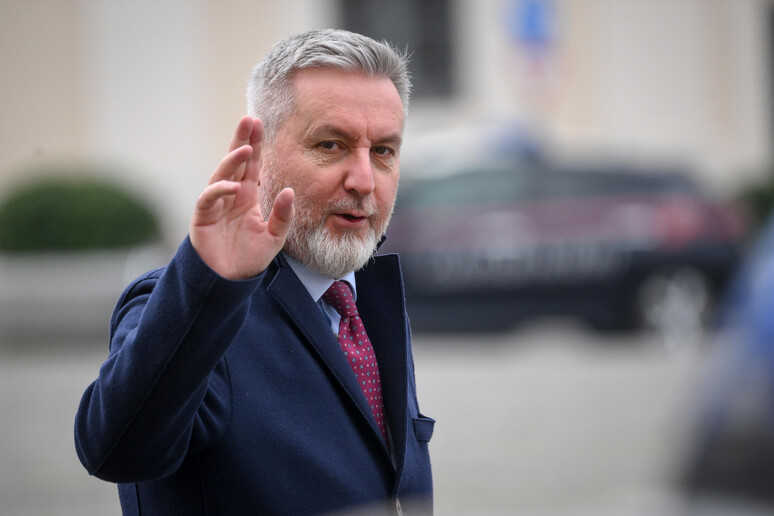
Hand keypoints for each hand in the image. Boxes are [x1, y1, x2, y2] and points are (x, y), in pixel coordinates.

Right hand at [189, 116, 293, 279]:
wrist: (229, 280)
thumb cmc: (250, 258)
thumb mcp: (274, 237)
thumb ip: (283, 216)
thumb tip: (288, 192)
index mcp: (247, 195)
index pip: (252, 164)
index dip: (255, 144)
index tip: (261, 123)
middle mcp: (230, 195)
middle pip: (235, 162)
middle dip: (242, 140)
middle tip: (249, 120)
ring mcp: (215, 204)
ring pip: (221, 175)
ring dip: (232, 161)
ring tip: (245, 148)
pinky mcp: (202, 217)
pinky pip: (209, 198)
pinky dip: (220, 190)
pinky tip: (234, 186)